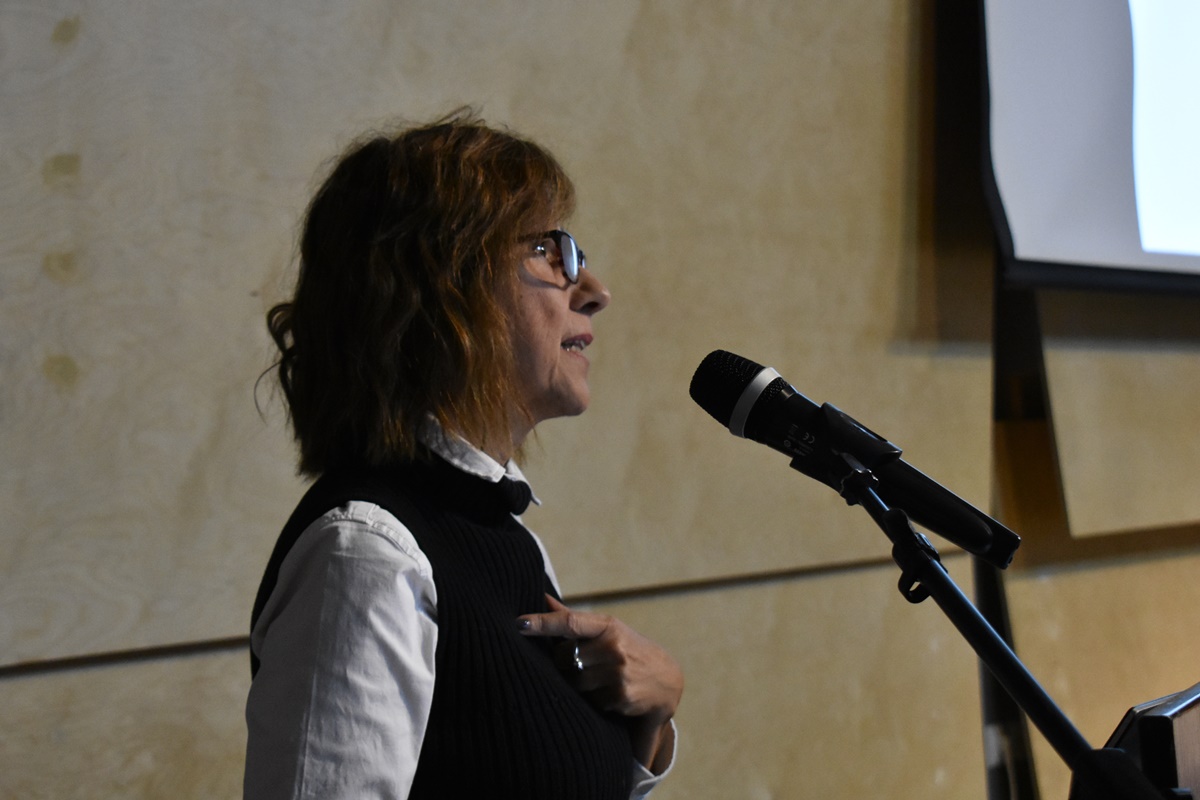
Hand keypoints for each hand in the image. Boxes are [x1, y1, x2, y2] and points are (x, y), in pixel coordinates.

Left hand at [519, 595, 682, 770]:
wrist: (667, 682)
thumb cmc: (627, 650)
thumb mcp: (607, 630)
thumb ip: (572, 619)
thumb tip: (541, 596)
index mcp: (608, 625)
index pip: (569, 622)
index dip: (542, 623)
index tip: (519, 624)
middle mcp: (613, 646)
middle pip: (564, 659)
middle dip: (567, 664)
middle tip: (586, 664)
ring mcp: (618, 672)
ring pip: (575, 683)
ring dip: (581, 684)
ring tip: (603, 679)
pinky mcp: (621, 696)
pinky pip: (590, 701)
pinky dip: (596, 700)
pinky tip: (613, 693)